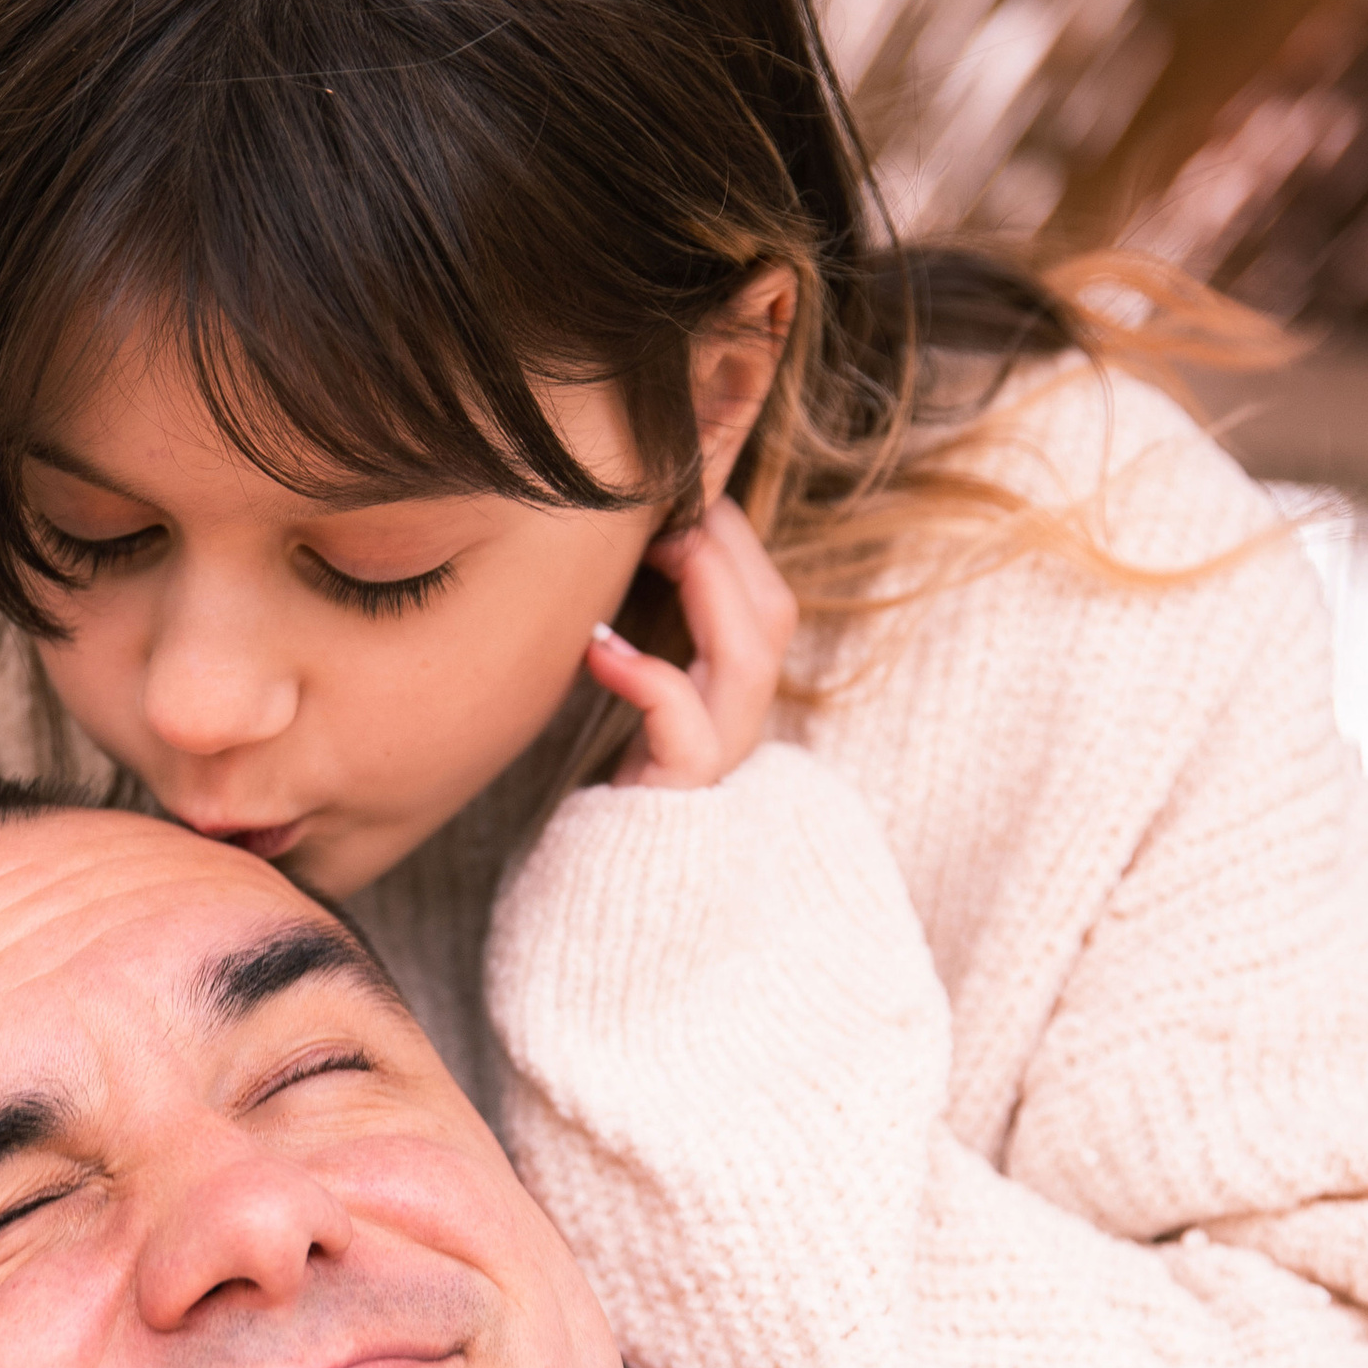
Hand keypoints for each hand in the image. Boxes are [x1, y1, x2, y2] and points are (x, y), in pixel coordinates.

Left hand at [586, 500, 798, 790]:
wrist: (595, 877)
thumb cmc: (601, 772)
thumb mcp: (624, 689)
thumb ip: (639, 629)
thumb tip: (620, 540)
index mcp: (733, 692)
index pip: (765, 595)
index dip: (731, 535)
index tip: (676, 490)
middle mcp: (742, 722)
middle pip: (772, 614)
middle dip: (724, 547)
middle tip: (664, 509)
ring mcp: (721, 757)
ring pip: (750, 659)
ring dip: (705, 589)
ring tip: (653, 549)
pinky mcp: (685, 791)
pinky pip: (689, 727)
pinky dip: (650, 678)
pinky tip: (600, 649)